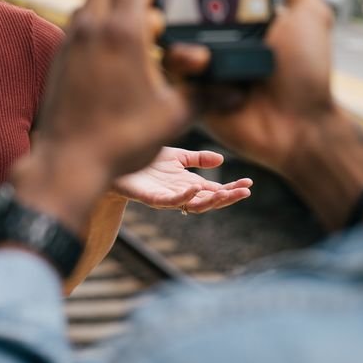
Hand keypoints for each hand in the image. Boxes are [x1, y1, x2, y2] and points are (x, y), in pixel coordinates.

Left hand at [15, 0, 190, 231]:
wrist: (67, 164)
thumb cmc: (122, 140)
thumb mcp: (174, 116)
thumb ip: (205, 93)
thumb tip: (235, 87)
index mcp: (124, 31)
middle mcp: (93, 26)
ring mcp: (73, 40)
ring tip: (142, 14)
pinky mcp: (63, 56)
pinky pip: (83, 21)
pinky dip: (101, 17)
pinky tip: (117, 41)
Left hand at [109, 146, 252, 213]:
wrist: (113, 160)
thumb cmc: (144, 161)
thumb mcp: (176, 156)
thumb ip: (197, 159)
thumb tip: (222, 161)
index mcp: (188, 184)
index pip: (215, 190)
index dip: (232, 188)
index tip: (249, 183)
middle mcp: (179, 193)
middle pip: (209, 202)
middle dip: (228, 198)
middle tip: (245, 191)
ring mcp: (165, 197)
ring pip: (192, 206)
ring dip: (210, 201)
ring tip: (226, 192)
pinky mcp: (150, 198)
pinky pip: (169, 202)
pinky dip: (183, 197)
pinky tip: (194, 188)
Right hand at [164, 0, 336, 178]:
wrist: (300, 128)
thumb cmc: (307, 74)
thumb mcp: (310, 13)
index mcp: (239, 17)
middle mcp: (216, 38)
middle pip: (177, 10)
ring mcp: (201, 66)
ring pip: (166, 38)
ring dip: (173, 34)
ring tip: (192, 40)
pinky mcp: (190, 93)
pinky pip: (170, 74)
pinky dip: (181, 64)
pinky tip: (200, 63)